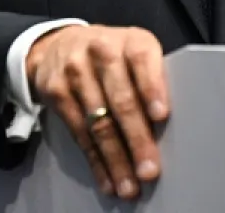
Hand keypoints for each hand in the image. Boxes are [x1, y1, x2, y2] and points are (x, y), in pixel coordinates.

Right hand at [26, 24, 168, 199]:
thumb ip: (152, 78)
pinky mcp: (56, 91)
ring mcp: (75, 71)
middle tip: (148, 169)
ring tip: (129, 184)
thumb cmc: (113, 55)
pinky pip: (79, 132)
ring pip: (99, 122)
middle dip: (137, 139)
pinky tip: (107, 177)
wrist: (60, 44)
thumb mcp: (135, 53)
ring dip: (116, 159)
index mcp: (131, 40)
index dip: (152, 87)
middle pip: (121, 100)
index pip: (142, 60)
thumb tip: (168, 126)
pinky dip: (95, 160)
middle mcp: (102, 50)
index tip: (161, 116)